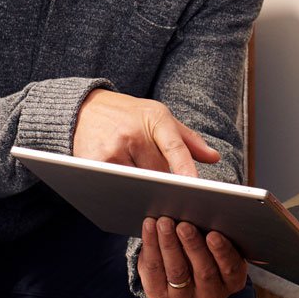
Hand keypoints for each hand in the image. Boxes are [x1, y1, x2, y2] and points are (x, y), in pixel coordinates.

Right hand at [73, 89, 218, 176]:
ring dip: (142, 186)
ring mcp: (112, 149)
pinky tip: (121, 185)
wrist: (84, 109)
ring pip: (138, 182)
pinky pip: (117, 185)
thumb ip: (188, 138)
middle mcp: (133, 133)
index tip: (193, 185)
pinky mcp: (95, 163)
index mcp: (155, 119)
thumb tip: (214, 157)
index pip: (174, 146)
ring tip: (140, 178)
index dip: (184, 167)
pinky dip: (123, 188)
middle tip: (163, 182)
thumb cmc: (128, 115)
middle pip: (158, 173)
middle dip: (163, 182)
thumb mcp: (159, 116)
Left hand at [138, 216, 248, 297]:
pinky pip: (153, 271)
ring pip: (177, 272)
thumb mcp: (218, 242)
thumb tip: (207, 208)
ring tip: (164, 222)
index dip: (222, 252)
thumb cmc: (206, 246)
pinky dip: (151, 246)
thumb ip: (218, 229)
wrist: (183, 268)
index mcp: (233, 281)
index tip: (213, 234)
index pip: (231, 268)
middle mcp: (211, 296)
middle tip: (184, 225)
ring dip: (169, 244)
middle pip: (203, 271)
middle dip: (193, 245)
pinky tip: (149, 227)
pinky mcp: (160, 296)